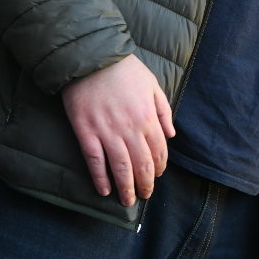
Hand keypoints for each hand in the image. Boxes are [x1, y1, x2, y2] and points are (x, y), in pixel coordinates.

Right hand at [61, 54, 174, 206]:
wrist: (92, 57)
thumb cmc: (124, 69)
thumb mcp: (152, 84)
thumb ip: (163, 110)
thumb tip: (172, 136)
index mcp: (148, 117)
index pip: (158, 151)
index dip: (159, 168)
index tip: (156, 176)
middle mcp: (130, 128)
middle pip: (141, 165)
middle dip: (145, 184)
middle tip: (144, 195)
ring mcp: (107, 132)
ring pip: (120, 168)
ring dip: (126, 188)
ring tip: (128, 201)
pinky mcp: (86, 132)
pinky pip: (95, 161)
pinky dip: (100, 178)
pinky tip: (104, 190)